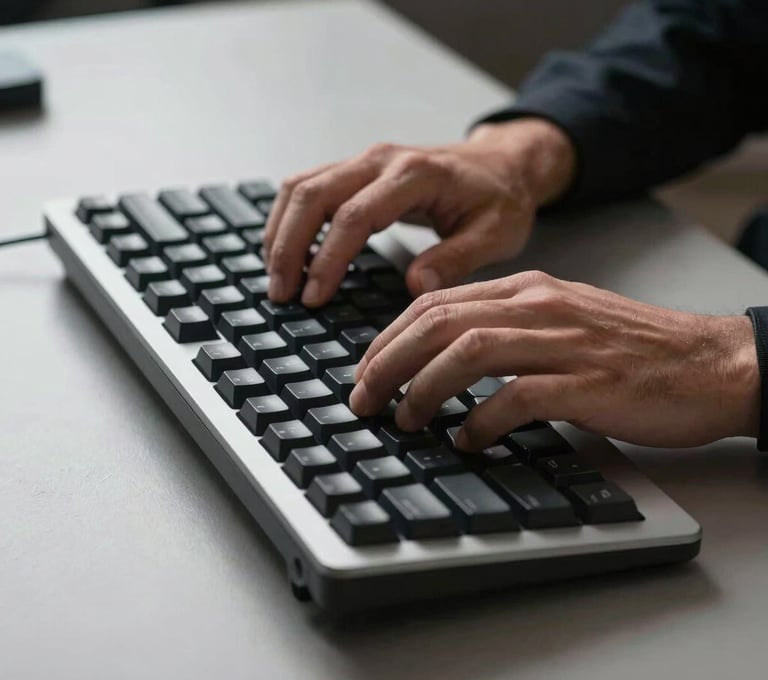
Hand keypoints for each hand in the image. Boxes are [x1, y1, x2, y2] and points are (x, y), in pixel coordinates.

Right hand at [263, 119, 575, 305]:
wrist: (502, 164)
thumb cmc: (500, 199)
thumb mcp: (496, 234)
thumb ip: (457, 259)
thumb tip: (416, 287)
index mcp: (415, 175)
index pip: (354, 216)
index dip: (328, 259)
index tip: (314, 298)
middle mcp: (381, 160)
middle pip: (313, 195)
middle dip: (288, 247)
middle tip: (282, 294)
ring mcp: (365, 161)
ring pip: (301, 186)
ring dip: (280, 232)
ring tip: (277, 279)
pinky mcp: (356, 170)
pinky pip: (308, 186)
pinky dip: (288, 218)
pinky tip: (286, 251)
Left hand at [350, 271, 759, 449]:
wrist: (713, 363)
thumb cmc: (634, 348)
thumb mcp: (562, 318)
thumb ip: (506, 327)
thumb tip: (443, 357)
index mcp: (528, 289)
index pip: (436, 303)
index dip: (390, 338)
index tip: (367, 370)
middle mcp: (539, 306)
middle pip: (438, 324)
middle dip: (388, 363)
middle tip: (364, 400)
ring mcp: (564, 343)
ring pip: (467, 354)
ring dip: (423, 390)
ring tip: (405, 421)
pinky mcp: (589, 385)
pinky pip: (516, 398)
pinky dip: (481, 422)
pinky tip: (468, 441)